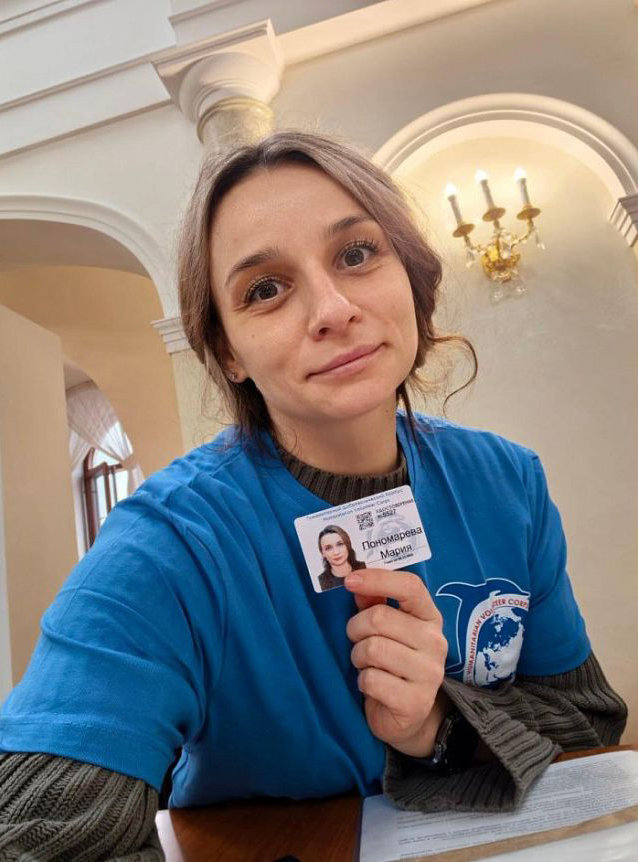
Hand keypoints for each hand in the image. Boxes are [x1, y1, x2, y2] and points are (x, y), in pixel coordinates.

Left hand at [344, 568, 448, 757]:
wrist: (407, 717)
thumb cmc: (390, 664)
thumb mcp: (384, 630)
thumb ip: (372, 603)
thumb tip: (356, 581)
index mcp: (430, 618)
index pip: (410, 587)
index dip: (378, 579)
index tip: (350, 580)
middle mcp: (436, 642)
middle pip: (380, 617)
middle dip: (356, 628)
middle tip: (356, 640)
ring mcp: (430, 673)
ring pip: (373, 648)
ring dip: (358, 657)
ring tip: (367, 665)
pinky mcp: (416, 702)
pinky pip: (372, 680)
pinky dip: (363, 682)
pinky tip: (373, 687)